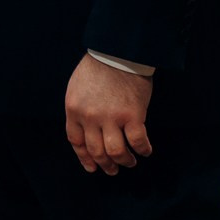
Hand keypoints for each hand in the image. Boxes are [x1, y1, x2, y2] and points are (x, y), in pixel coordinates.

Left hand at [64, 53, 151, 174]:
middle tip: (113, 169)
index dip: (85, 158)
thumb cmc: (99, 66)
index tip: (92, 167)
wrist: (119, 50)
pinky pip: (138, 142)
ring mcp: (112, 117)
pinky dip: (143, 150)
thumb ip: (79, 109)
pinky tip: (145, 150)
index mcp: (74, 109)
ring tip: (130, 162)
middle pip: (96, 151)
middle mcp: (90, 117)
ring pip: (116, 153)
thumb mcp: (77, 87)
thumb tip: (87, 131)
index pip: (76, 142)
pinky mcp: (133, 116)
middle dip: (105, 165)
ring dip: (124, 161)